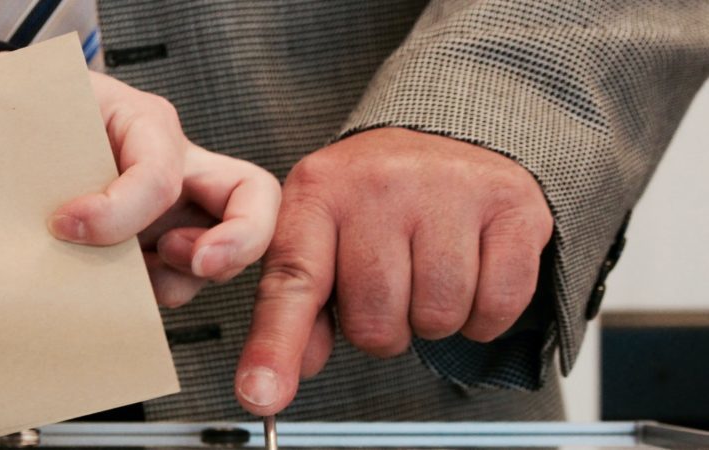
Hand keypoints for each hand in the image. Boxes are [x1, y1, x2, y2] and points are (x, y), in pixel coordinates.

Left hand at [50, 72, 280, 306]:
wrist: (23, 131)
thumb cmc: (34, 115)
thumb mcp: (36, 112)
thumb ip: (37, 144)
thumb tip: (43, 214)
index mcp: (145, 123)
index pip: (159, 174)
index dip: (117, 210)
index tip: (62, 223)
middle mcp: (178, 167)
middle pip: (254, 197)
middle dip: (241, 239)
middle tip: (198, 264)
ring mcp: (178, 212)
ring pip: (220, 254)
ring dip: (181, 279)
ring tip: (125, 278)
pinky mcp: (160, 249)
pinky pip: (180, 281)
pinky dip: (154, 296)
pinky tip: (111, 291)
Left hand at [235, 128, 552, 414]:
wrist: (445, 133)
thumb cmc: (373, 198)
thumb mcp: (318, 234)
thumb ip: (296, 307)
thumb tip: (292, 369)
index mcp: (318, 193)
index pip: (293, 282)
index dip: (275, 346)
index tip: (260, 393)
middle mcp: (379, 184)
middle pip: (375, 320)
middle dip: (382, 328)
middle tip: (388, 288)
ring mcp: (448, 188)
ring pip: (437, 316)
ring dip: (433, 320)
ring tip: (426, 275)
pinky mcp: (510, 203)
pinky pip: (496, 305)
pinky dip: (484, 315)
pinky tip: (470, 276)